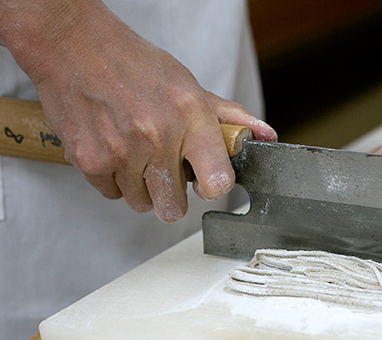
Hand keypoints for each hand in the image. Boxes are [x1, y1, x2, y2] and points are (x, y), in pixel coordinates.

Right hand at [5, 1, 276, 221]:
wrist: (71, 45)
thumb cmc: (134, 65)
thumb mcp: (189, 85)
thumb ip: (229, 117)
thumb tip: (266, 136)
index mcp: (189, 117)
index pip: (218, 181)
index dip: (213, 188)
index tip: (206, 181)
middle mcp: (157, 137)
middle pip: (174, 208)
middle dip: (172, 196)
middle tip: (165, 170)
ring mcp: (121, 152)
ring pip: (142, 203)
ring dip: (141, 187)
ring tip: (136, 153)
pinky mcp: (89, 160)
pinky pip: (111, 193)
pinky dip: (114, 179)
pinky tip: (114, 150)